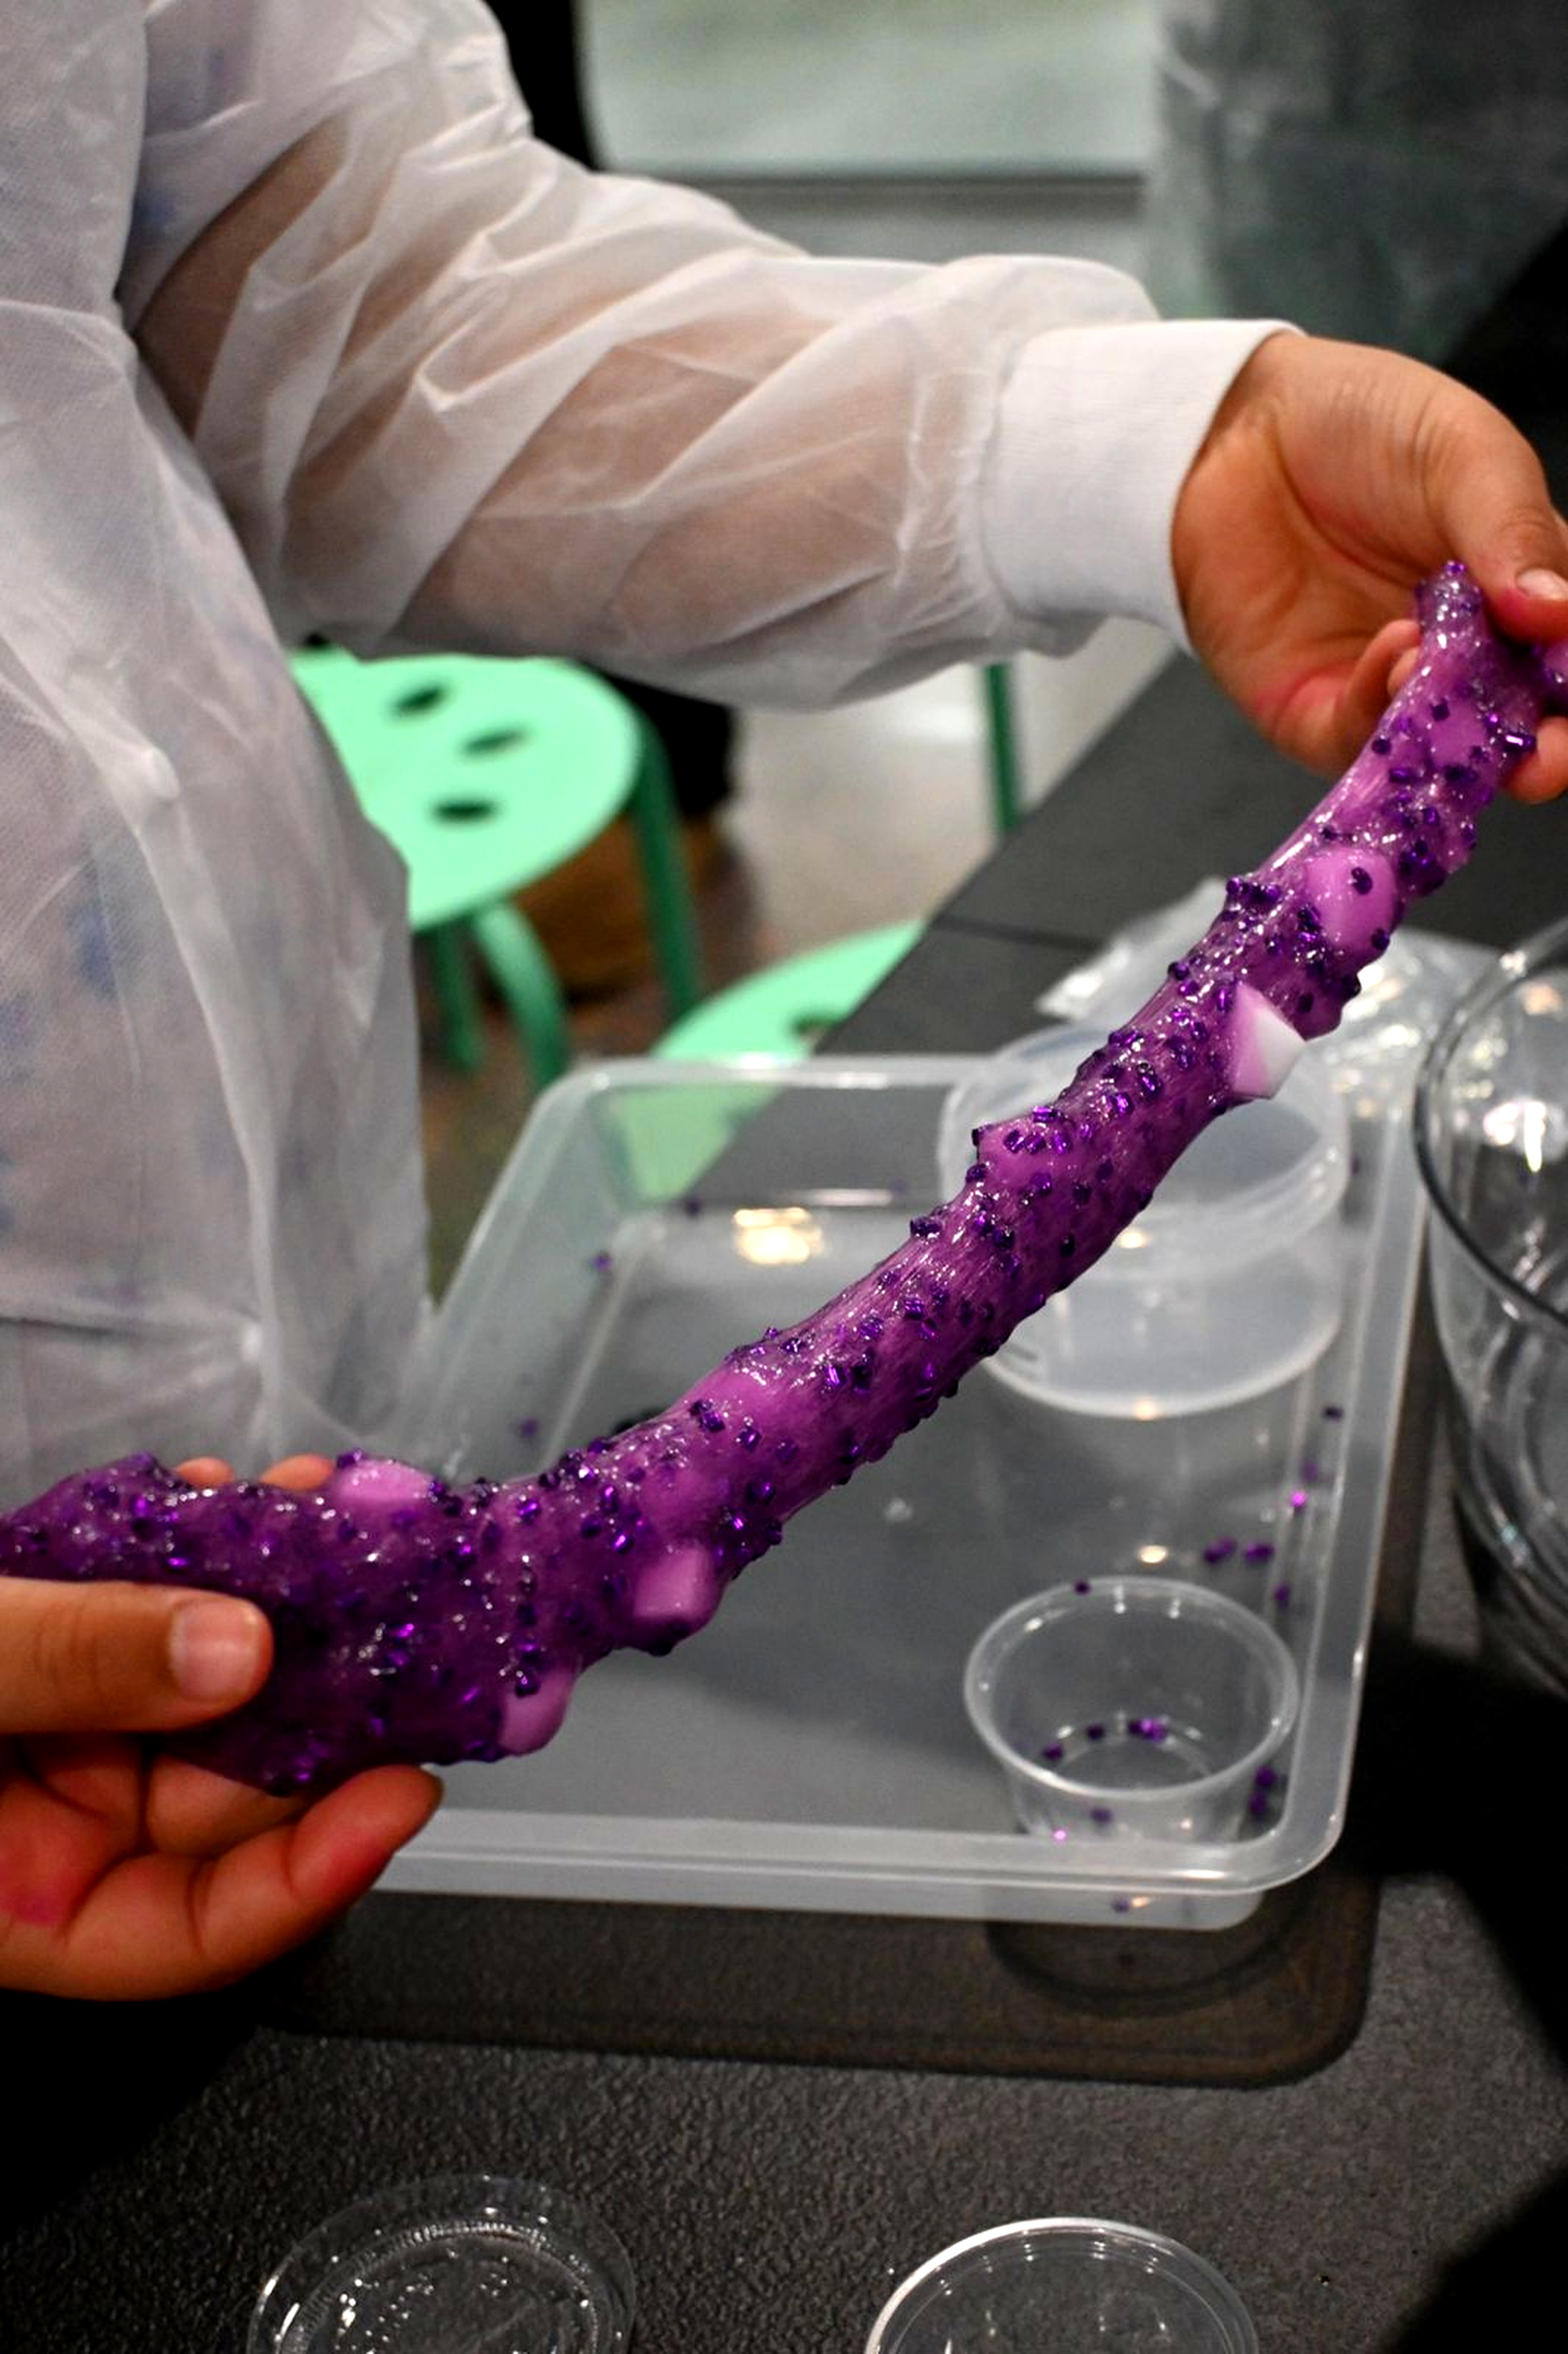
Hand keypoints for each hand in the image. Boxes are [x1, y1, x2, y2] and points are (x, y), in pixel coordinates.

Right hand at [0, 1454, 438, 1998]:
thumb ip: (75, 1663)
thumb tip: (241, 1649)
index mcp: (15, 1896)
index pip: (189, 1930)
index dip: (310, 1875)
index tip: (403, 1788)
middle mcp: (50, 1827)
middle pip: (224, 1791)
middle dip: (317, 1692)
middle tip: (399, 1600)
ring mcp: (57, 1737)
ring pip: (204, 1691)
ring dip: (274, 1603)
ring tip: (324, 1514)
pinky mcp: (54, 1652)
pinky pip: (150, 1621)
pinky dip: (195, 1562)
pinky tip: (226, 1498)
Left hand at [1172, 332, 1567, 800]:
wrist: (1234, 429)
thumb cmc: (1364, 424)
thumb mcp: (1462, 453)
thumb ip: (1513, 530)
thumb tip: (1559, 613)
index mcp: (1521, 591)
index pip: (1567, 658)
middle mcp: (1464, 652)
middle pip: (1517, 725)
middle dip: (1541, 751)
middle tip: (1548, 756)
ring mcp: (1389, 686)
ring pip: (1438, 749)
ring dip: (1457, 736)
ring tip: (1454, 680)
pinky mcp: (1315, 709)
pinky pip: (1356, 739)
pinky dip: (1379, 706)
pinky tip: (1394, 653)